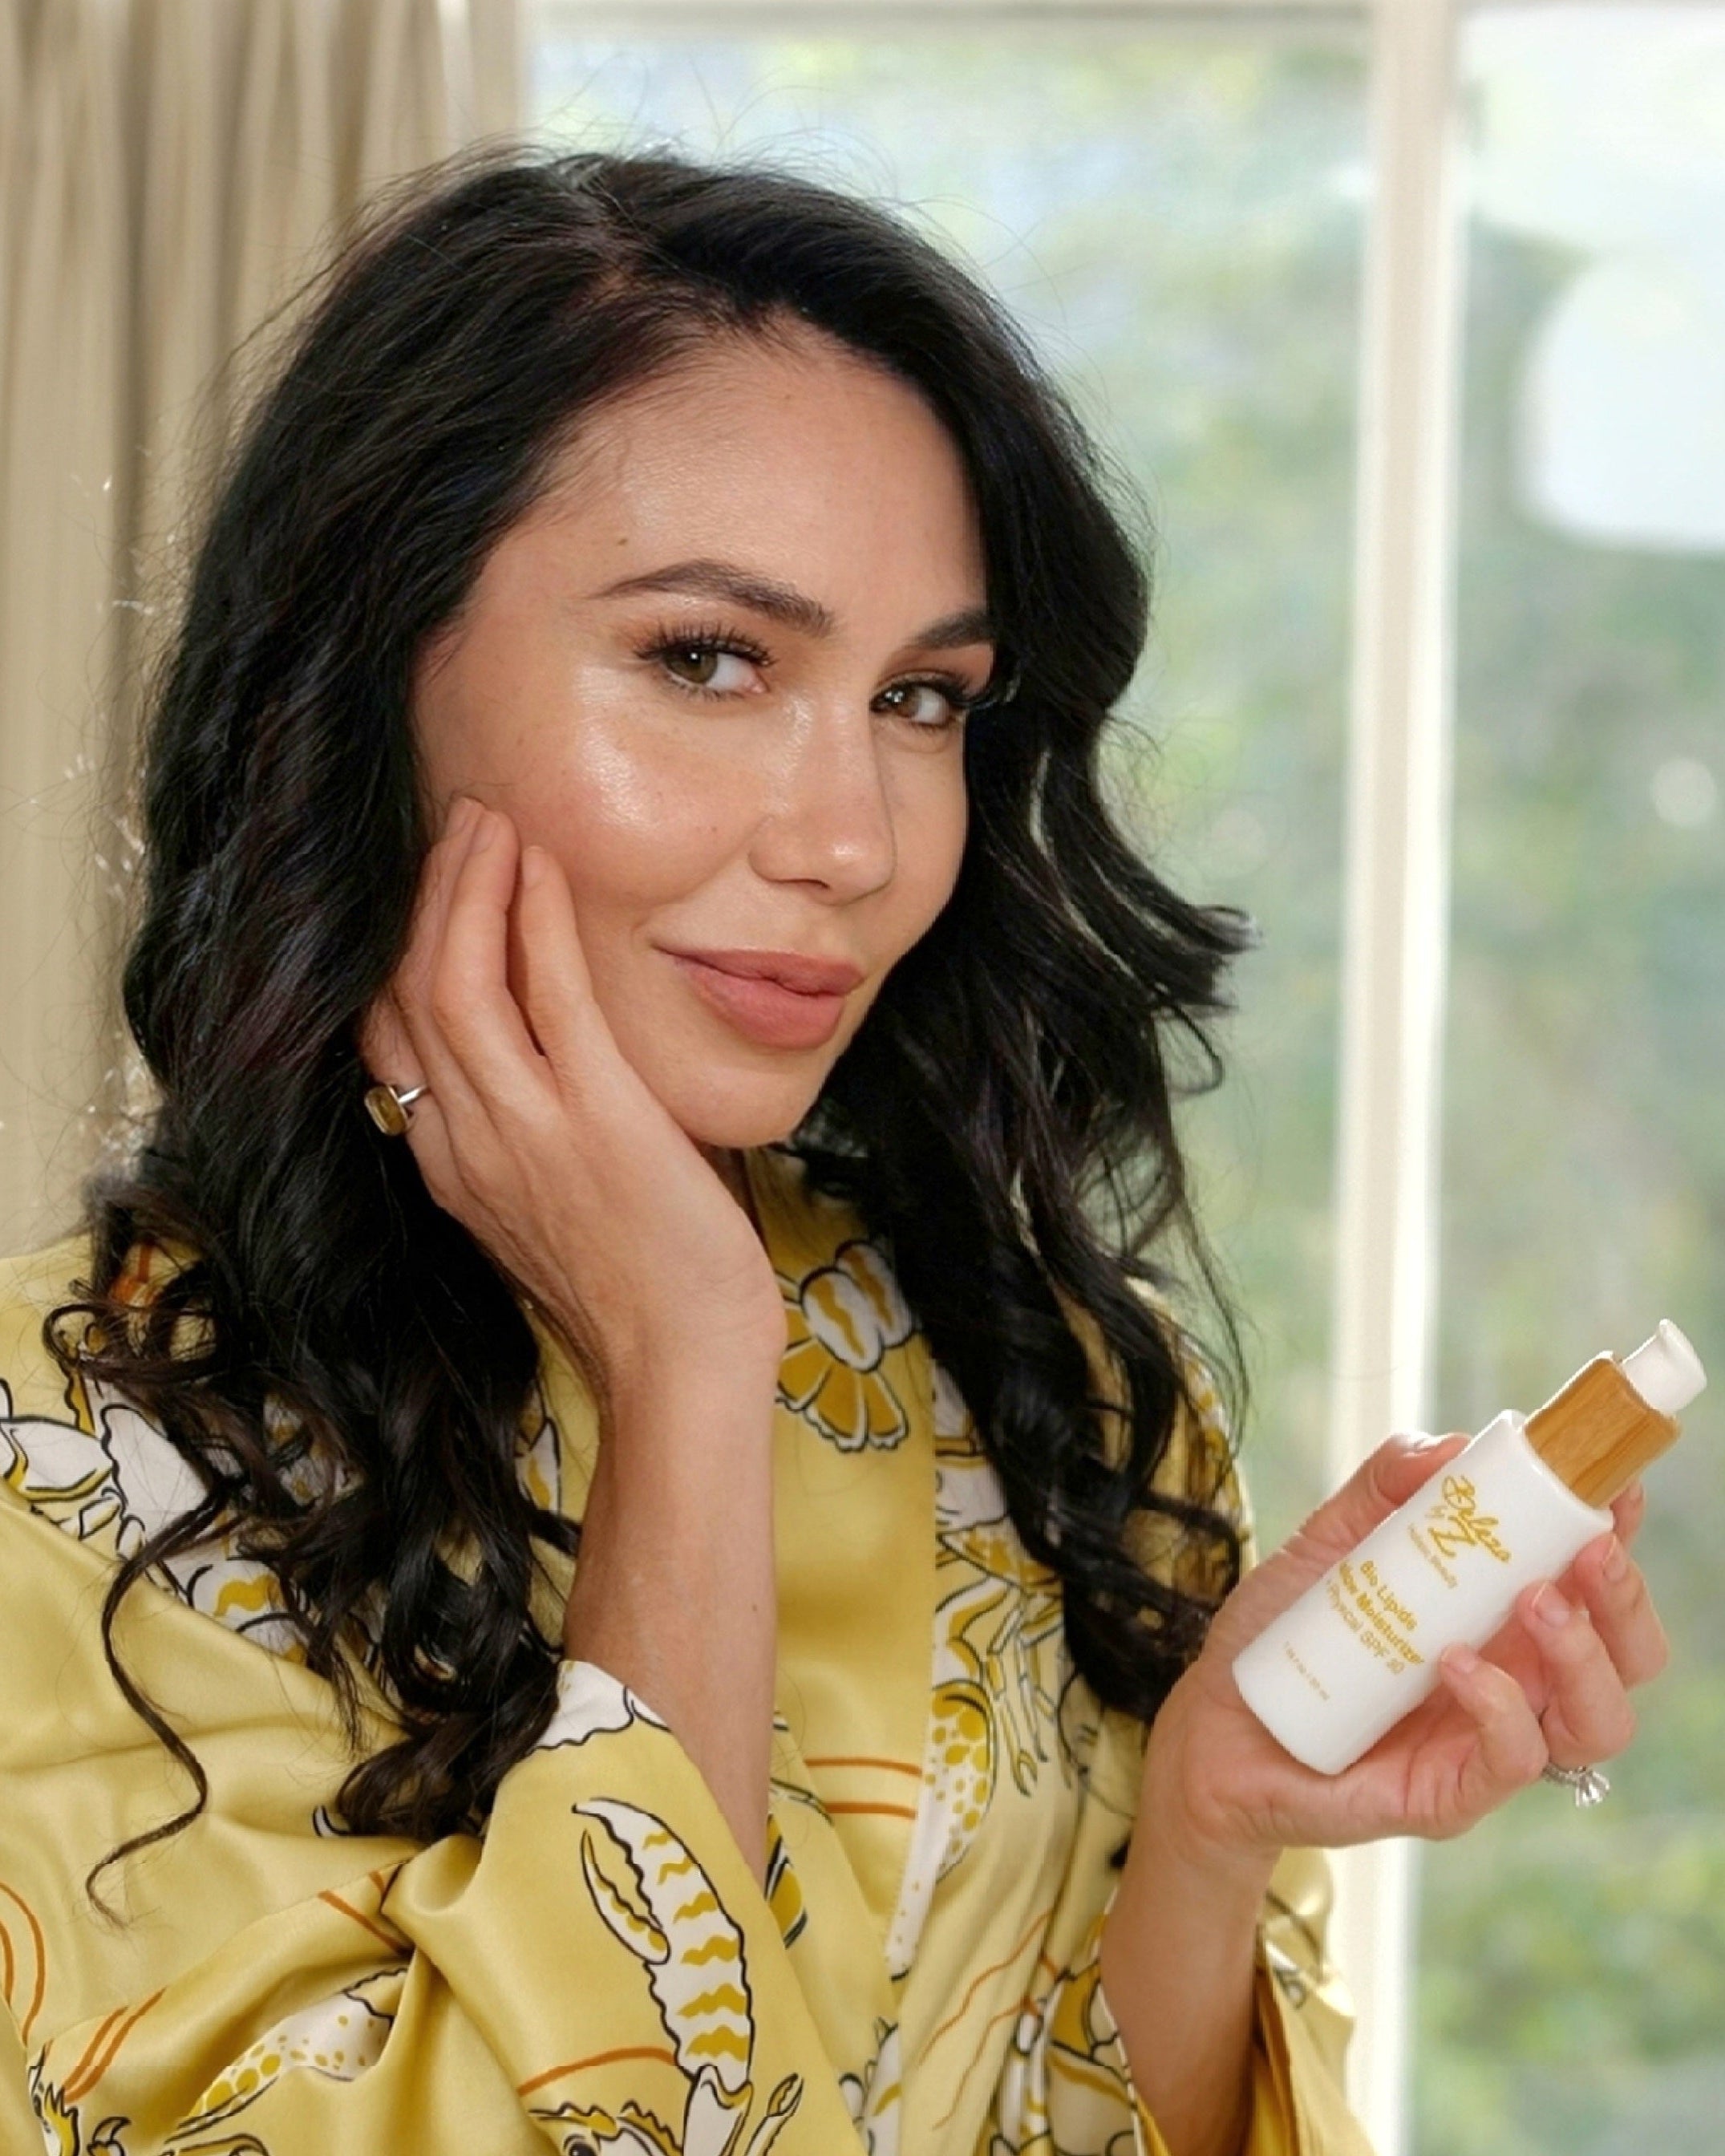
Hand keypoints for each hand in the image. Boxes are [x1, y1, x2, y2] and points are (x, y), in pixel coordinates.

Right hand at [357, 795, 786, 1394]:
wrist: (682, 1370)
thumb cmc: (641, 1294)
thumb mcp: (552, 1209)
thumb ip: (528, 1137)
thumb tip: (547, 1064)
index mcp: (452, 1166)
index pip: (387, 1035)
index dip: (398, 948)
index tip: (431, 887)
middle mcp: (466, 1142)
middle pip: (405, 992)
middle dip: (424, 894)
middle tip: (459, 822)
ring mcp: (526, 1131)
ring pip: (452, 980)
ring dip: (465, 886)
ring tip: (491, 821)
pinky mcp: (598, 1122)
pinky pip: (549, 997)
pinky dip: (535, 920)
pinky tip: (541, 866)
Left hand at [1140, 1432, 1670, 1880]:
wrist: (1214, 1720)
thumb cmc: (1286, 1631)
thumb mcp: (1329, 1538)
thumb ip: (1385, 1484)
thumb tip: (1451, 1447)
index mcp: (1502, 1614)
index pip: (1593, 1582)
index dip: (1617, 1536)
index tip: (1614, 1490)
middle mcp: (1516, 1678)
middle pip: (1626, 1656)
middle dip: (1625, 1601)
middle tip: (1587, 1554)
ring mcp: (1487, 1740)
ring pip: (1596, 1721)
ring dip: (1584, 1656)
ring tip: (1533, 1602)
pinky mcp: (1449, 1793)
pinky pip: (1513, 1763)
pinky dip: (1501, 1709)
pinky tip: (1457, 1664)